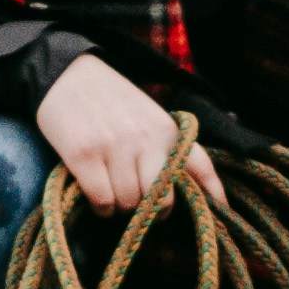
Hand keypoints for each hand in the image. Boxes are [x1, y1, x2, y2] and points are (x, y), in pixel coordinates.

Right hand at [35, 54, 222, 214]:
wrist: (65, 73)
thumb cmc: (109, 99)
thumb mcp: (148, 115)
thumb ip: (167, 145)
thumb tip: (191, 186)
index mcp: (165, 129)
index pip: (199, 166)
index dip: (213, 194)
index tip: (222, 215)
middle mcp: (145, 138)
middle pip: (161, 199)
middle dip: (150, 209)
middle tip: (138, 203)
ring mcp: (114, 145)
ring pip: (128, 203)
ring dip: (119, 208)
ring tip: (111, 192)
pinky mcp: (84, 154)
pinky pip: (102, 199)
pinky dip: (100, 207)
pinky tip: (95, 196)